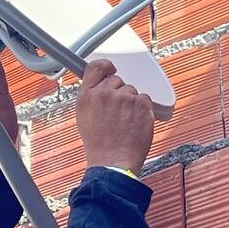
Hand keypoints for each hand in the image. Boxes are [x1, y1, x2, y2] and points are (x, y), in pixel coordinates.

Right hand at [75, 60, 154, 174]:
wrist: (113, 160)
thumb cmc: (99, 143)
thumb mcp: (84, 116)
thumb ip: (91, 96)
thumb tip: (98, 86)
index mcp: (87, 95)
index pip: (96, 67)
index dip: (106, 66)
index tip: (111, 69)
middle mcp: (104, 93)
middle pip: (117, 80)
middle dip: (119, 93)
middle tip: (117, 112)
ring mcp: (124, 97)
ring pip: (131, 91)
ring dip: (131, 103)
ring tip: (125, 122)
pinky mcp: (141, 104)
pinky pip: (144, 99)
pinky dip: (142, 110)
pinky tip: (134, 123)